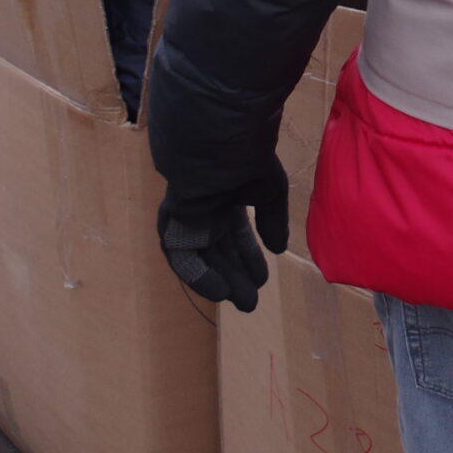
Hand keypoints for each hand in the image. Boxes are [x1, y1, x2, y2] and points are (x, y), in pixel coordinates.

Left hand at [156, 168, 287, 312]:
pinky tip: (222, 292)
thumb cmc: (247, 165)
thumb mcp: (270, 194)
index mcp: (227, 199)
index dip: (249, 257)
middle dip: (237, 276)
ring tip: (243, 301)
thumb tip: (278, 249)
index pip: (236, 235)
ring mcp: (189, 220)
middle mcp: (206, 211)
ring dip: (222, 281)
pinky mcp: (174, 227)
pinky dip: (201, 277)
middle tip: (252, 302)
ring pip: (203, 258)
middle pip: (219, 252)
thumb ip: (273, 222)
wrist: (221, 150)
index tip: (263, 279)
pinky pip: (184, 259)